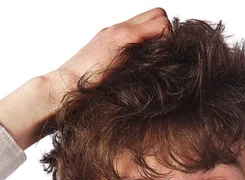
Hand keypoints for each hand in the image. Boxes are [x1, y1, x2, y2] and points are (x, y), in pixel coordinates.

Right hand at [46, 7, 170, 106]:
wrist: (65, 86)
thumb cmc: (85, 88)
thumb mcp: (109, 75)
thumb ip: (125, 68)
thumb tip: (148, 79)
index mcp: (114, 36)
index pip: (149, 20)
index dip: (161, 35)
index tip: (162, 56)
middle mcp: (118, 28)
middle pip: (158, 13)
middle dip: (166, 33)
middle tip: (165, 56)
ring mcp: (120, 30)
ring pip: (160, 17)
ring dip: (166, 37)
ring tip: (162, 60)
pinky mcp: (123, 37)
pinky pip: (158, 28)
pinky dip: (165, 40)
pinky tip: (161, 61)